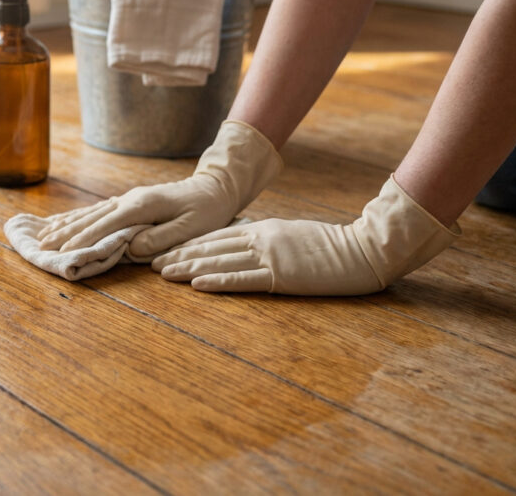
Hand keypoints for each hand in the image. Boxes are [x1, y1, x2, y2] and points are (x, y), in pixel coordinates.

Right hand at [38, 121, 282, 259]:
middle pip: (91, 217)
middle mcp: (130, 199)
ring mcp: (129, 199)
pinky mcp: (131, 202)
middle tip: (41, 246)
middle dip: (65, 232)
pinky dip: (80, 218)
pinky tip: (67, 223)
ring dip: (68, 224)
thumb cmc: (207, 211)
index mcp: (142, 206)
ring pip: (92, 213)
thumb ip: (160, 238)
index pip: (106, 224)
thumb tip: (131, 248)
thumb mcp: (190, 228)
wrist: (216, 188)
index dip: (82, 239)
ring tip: (44, 235)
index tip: (61, 251)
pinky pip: (100, 211)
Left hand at [152, 176, 460, 295]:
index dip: (189, 245)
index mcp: (263, 229)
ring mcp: (271, 256)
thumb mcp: (291, 235)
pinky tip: (197, 284)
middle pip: (212, 247)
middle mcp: (261, 239)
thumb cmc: (330, 245)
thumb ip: (265, 239)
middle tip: (152, 263)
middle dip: (180, 255)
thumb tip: (241, 244)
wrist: (363, 249)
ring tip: (164, 274)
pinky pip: (244, 279)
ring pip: (221, 261)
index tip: (166, 251)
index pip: (217, 237)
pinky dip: (218, 281)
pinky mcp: (282, 275)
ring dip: (190, 268)